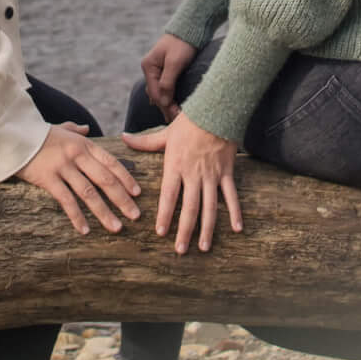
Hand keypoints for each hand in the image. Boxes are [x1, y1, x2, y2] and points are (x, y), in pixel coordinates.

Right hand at [13, 122, 141, 234]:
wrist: (13, 133)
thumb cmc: (38, 133)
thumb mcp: (61, 128)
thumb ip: (76, 130)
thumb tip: (87, 127)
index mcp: (83, 144)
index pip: (111, 162)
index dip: (126, 178)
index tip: (137, 193)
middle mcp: (77, 155)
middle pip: (105, 180)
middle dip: (122, 199)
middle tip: (135, 215)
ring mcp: (63, 167)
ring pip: (89, 193)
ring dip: (105, 212)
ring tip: (116, 227)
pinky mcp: (48, 178)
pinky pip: (66, 201)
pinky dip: (77, 217)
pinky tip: (85, 230)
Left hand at [121, 112, 242, 253]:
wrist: (217, 109)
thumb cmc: (189, 122)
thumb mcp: (165, 134)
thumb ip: (145, 142)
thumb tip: (123, 138)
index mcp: (176, 166)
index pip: (168, 195)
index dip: (164, 214)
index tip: (161, 232)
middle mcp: (194, 174)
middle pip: (189, 208)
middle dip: (184, 231)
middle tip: (180, 250)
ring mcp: (212, 175)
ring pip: (210, 207)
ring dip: (207, 229)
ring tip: (203, 247)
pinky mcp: (227, 173)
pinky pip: (232, 196)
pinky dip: (235, 212)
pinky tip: (237, 229)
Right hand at [140, 33, 197, 119]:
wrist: (191, 28)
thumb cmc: (183, 43)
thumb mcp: (175, 62)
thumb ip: (168, 82)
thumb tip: (163, 102)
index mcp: (149, 66)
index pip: (155, 92)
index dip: (165, 106)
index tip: (176, 117)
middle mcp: (150, 68)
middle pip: (156, 94)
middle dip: (165, 108)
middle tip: (176, 122)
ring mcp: (157, 69)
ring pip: (160, 91)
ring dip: (166, 104)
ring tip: (174, 117)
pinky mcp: (166, 69)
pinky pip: (164, 87)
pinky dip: (168, 96)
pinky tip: (173, 105)